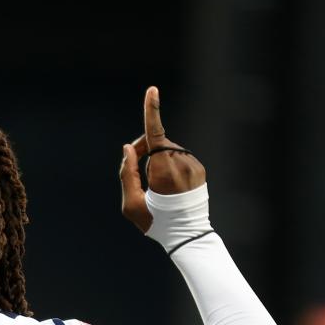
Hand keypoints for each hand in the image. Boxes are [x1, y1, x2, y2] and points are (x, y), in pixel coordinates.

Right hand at [119, 86, 205, 232]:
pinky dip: (169, 166)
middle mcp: (181, 163)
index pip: (155, 134)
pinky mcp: (199, 169)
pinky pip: (178, 158)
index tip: (152, 90)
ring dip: (157, 161)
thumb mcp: (132, 203)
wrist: (187, 234)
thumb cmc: (155, 222)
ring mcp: (192, 165)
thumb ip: (126, 172)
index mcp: (163, 171)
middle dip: (144, 151)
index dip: (151, 110)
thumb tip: (128, 148)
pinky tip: (169, 187)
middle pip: (156, 143)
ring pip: (167, 151)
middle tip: (137, 174)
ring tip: (156, 187)